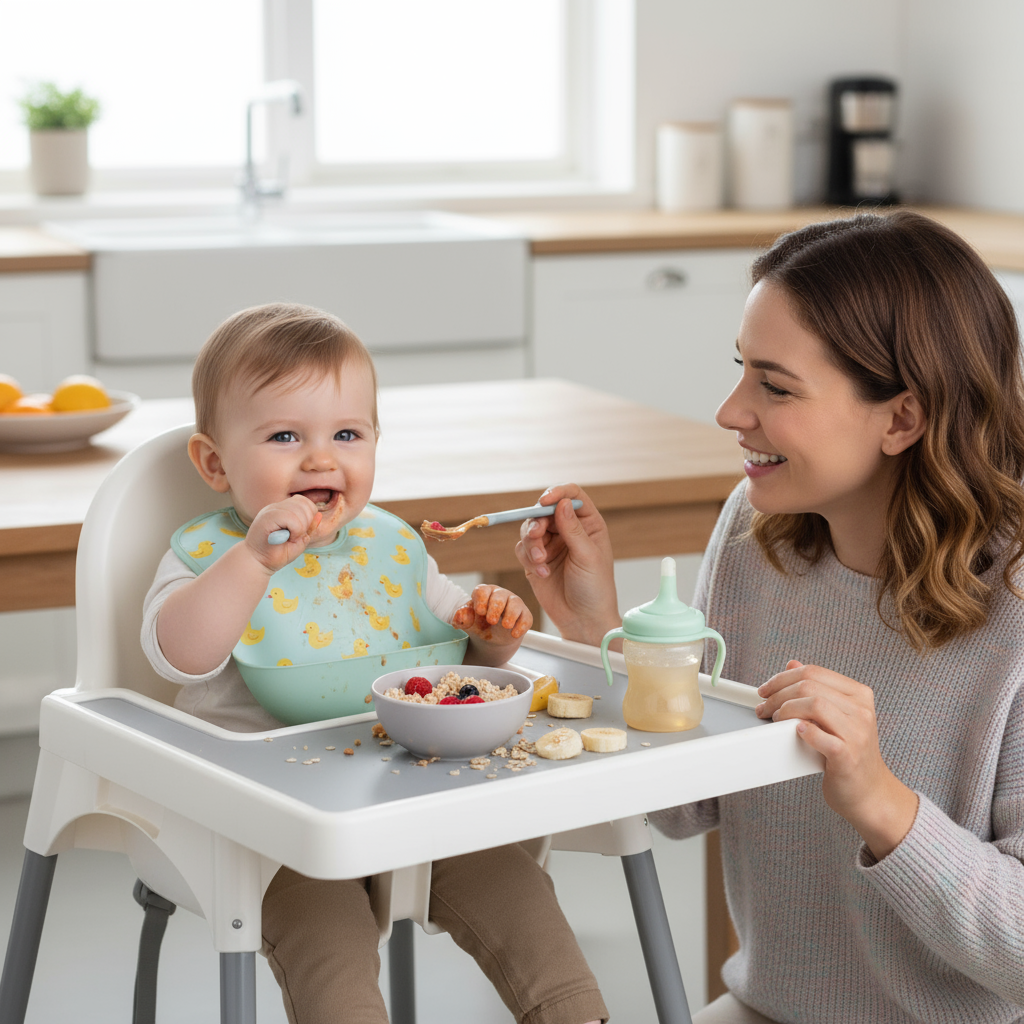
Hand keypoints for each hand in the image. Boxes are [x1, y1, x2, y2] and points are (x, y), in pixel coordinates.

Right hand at [244, 496, 321, 572]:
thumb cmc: (276, 554)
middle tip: (295, 536)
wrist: (256, 563)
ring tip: (290, 538)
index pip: (304, 502)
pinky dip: (295, 530)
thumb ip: (309, 528)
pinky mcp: (267, 517)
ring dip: (301, 527)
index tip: (300, 533)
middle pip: (304, 503)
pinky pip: (291, 517)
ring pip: (299, 509)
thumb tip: (319, 515)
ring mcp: (270, 510)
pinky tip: (286, 538)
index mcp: (282, 510)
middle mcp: (276, 507)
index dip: (309, 517)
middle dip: (307, 522)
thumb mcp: (298, 540)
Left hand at [452, 584, 532, 664]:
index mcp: (484, 593)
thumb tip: (459, 616)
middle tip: (491, 621)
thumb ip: (462, 618)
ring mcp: (514, 604)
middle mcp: (500, 595)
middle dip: (495, 608)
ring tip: (505, 626)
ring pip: (515, 603)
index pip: (482, 590)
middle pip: (499, 596)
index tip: (480, 612)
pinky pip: (526, 617)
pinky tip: (514, 634)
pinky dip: (521, 626)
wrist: (493, 638)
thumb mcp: (469, 623)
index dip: (481, 600)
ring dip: (510, 614)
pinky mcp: (525, 615)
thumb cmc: (480, 624)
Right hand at [513, 484, 619, 645]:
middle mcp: (568, 530)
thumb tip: (561, 503)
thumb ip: (573, 529)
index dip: (557, 493)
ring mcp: (551, 544)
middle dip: (537, 522)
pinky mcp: (536, 560)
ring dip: (531, 543)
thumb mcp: (588, 557)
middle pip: (544, 510)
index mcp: (588, 524)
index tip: (545, 501)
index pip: (571, 496)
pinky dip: (528, 558)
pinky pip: (522, 548)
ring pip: (530, 528)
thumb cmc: (594, 589)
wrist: (582, 619)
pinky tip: (542, 573)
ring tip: (541, 560)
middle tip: (537, 536)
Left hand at [756, 660, 918, 859]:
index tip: (765, 690)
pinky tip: (795, 732)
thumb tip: (792, 664)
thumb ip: (817, 689)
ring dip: (785, 710)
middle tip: (764, 708)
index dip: (782, 678)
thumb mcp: (836, 716)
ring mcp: (858, 733)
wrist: (869, 793)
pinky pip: (819, 735)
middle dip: (778, 694)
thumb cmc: (848, 753)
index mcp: (859, 695)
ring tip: (776, 720)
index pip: (814, 672)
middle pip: (810, 686)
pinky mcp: (848, 756)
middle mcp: (862, 710)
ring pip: (814, 704)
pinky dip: (802, 731)